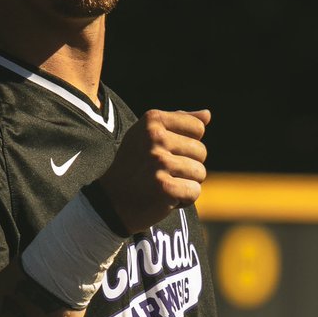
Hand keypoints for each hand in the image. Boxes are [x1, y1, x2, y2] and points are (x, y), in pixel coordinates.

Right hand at [97, 109, 210, 232]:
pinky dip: (184, 199)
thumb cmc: (135, 167)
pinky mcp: (164, 186)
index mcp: (152, 120)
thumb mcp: (148, 136)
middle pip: (201, 151)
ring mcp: (159, 162)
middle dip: (188, 166)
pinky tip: (165, 198)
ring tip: (163, 184)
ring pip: (200, 172)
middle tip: (163, 173)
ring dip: (186, 183)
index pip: (198, 127)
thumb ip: (179, 122)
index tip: (167, 152)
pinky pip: (195, 191)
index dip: (188, 144)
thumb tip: (207, 114)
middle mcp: (155, 138)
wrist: (110, 202)